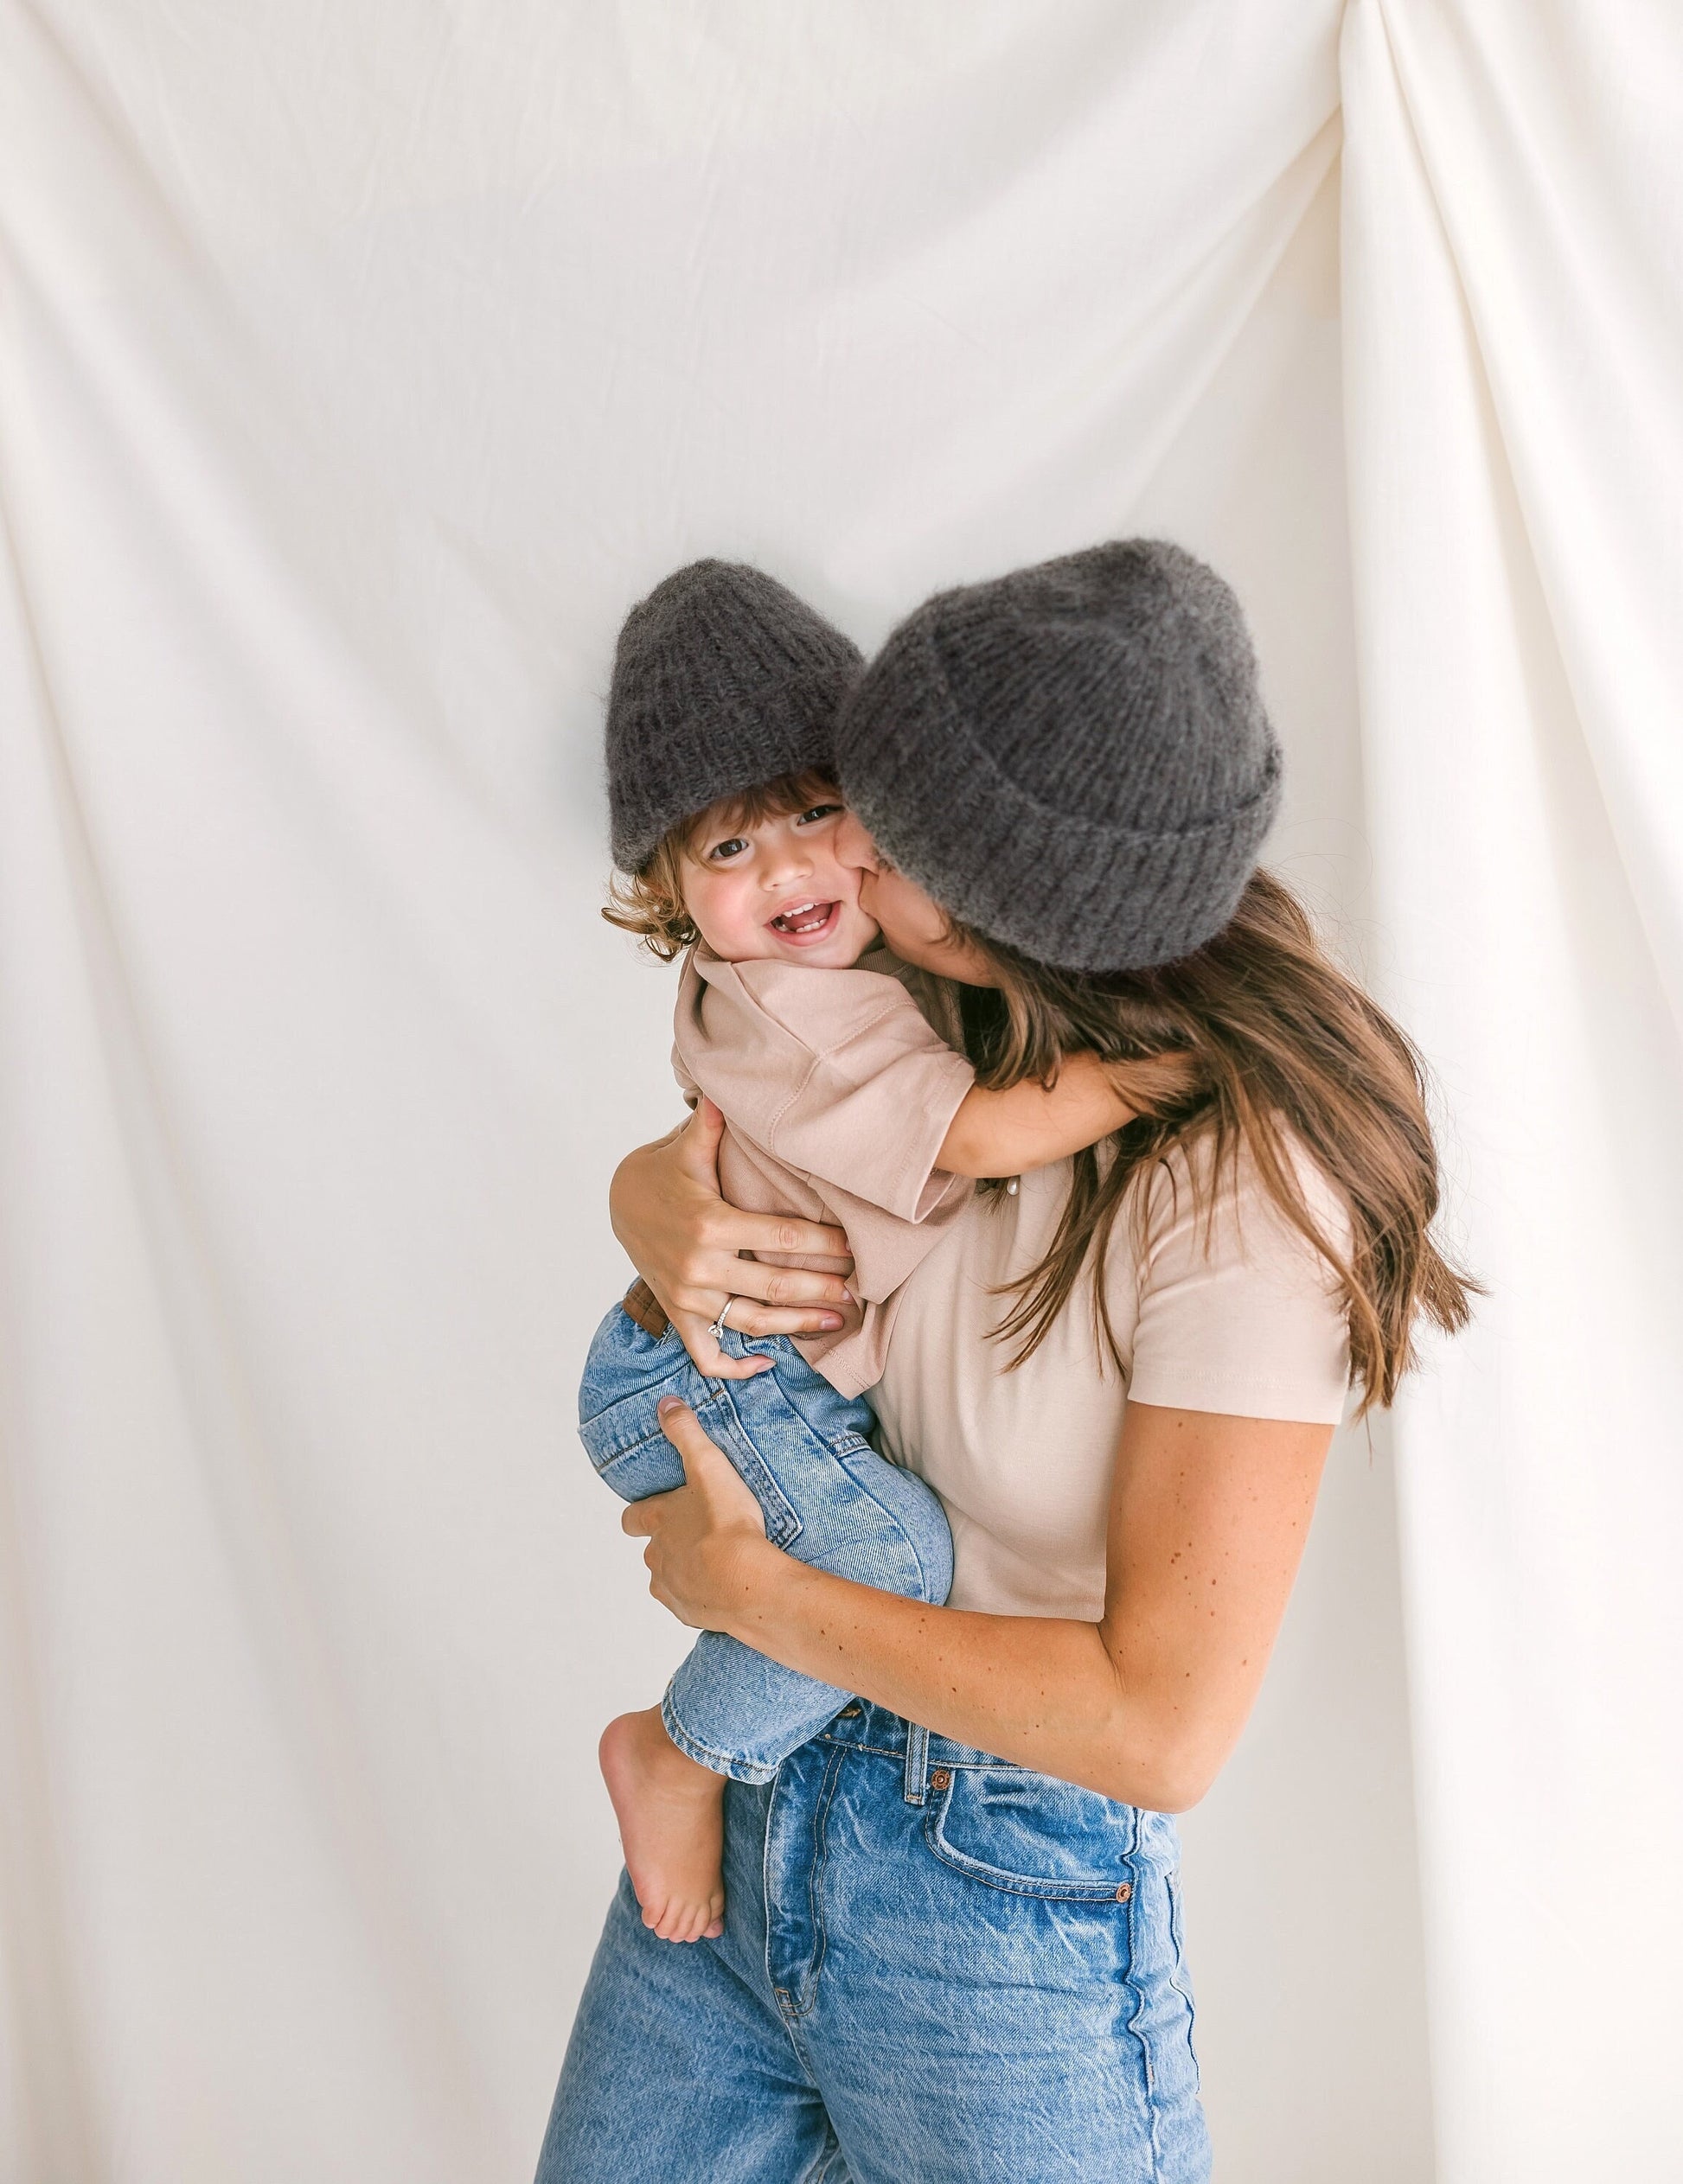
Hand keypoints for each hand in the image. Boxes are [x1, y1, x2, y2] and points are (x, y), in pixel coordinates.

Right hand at [609, 1101, 855, 1381]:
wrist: (619, 1202)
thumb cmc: (665, 1172)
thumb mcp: (687, 1148)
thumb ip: (711, 1125)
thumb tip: (725, 1089)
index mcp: (709, 1223)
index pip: (780, 1240)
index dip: (823, 1245)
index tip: (855, 1248)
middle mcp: (699, 1266)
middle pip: (774, 1287)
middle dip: (821, 1289)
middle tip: (859, 1291)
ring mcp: (689, 1297)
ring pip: (751, 1322)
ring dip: (797, 1327)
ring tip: (836, 1320)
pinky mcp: (679, 1314)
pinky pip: (706, 1353)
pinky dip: (734, 1366)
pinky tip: (766, 1364)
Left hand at [622, 1398, 778, 1631]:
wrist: (747, 1582)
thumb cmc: (727, 1524)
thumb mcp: (709, 1467)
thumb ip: (687, 1433)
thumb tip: (666, 1404)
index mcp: (658, 1522)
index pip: (632, 1518)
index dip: (640, 1514)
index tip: (652, 1511)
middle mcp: (656, 1557)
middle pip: (651, 1550)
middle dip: (668, 1542)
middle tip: (696, 1533)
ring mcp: (672, 1588)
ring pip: (667, 1578)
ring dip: (683, 1570)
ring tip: (713, 1561)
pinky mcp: (690, 1613)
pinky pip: (688, 1603)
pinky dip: (700, 1595)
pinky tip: (722, 1587)